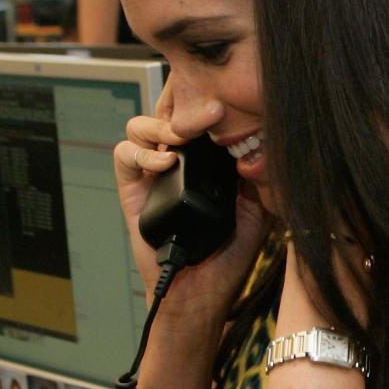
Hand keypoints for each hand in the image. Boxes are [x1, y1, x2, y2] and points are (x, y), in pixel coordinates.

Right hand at [112, 79, 270, 340]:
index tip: (231, 96)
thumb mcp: (257, 207)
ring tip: (186, 136)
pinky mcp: (132, 189)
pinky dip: (142, 153)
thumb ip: (258, 173)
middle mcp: (177, 160)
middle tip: (214, 109)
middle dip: (186, 103)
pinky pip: (124, 155)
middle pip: (168, 110)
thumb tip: (264, 136)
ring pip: (142, 125)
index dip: (207, 99)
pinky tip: (165, 163)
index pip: (200, 115)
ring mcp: (152, 172)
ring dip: (163, 124)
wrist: (201, 292)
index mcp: (206, 159)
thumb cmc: (230, 255)